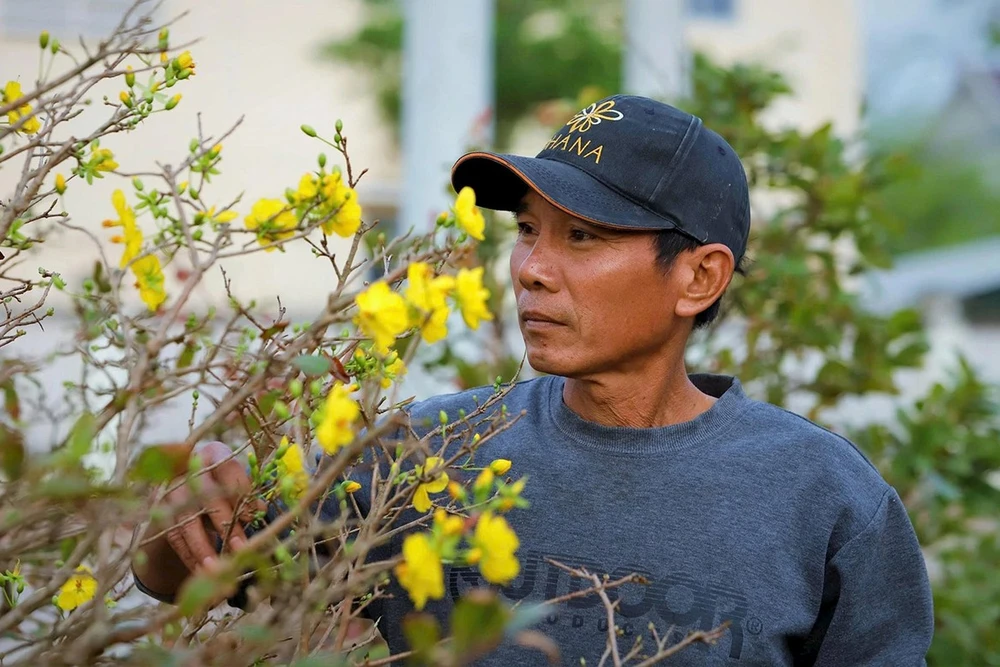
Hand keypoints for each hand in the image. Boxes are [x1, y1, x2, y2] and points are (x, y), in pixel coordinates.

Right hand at [161, 440, 262, 573]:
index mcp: (214, 453)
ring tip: (218, 570)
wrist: (184, 483)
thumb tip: (261, 511)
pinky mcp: (158, 510)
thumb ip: (247, 496)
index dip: (242, 493)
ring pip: (186, 521)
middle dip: (225, 524)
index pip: (229, 470)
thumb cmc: (222, 483)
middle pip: (206, 496)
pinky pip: (174, 536)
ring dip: (203, 548)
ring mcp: (170, 489)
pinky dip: (189, 556)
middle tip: (240, 549)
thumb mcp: (236, 484)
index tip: (254, 518)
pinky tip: (202, 572)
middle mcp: (188, 467)